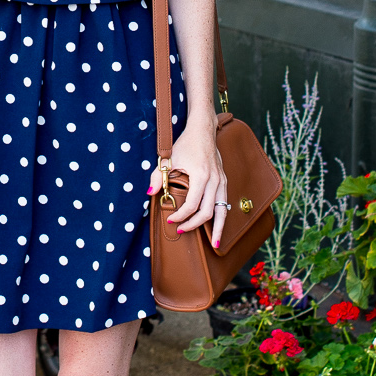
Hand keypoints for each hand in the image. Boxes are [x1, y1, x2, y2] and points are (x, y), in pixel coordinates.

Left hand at [149, 120, 228, 246]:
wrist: (203, 130)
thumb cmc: (185, 144)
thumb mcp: (169, 159)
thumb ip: (158, 177)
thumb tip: (150, 194)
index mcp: (202, 176)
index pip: (192, 205)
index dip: (180, 216)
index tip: (170, 220)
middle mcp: (215, 181)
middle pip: (208, 212)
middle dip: (194, 225)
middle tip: (181, 230)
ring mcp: (222, 181)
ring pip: (222, 210)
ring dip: (218, 228)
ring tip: (214, 244)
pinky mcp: (224, 180)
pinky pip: (224, 203)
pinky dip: (222, 216)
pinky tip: (218, 226)